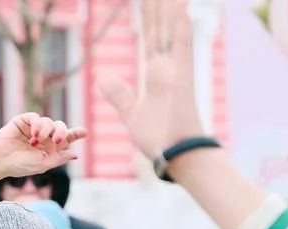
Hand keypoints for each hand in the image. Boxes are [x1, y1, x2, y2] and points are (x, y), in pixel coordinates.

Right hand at [0, 114, 85, 186]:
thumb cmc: (19, 165)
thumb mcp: (43, 165)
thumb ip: (59, 158)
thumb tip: (75, 154)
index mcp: (49, 148)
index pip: (66, 139)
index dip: (75, 134)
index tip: (84, 132)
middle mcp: (43, 137)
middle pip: (60, 127)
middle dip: (62, 132)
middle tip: (57, 140)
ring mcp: (33, 128)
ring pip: (49, 122)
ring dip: (46, 131)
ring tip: (36, 142)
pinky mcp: (24, 121)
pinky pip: (36, 117)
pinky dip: (38, 125)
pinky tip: (33, 136)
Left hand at [101, 0, 204, 160]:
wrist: (176, 154)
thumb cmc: (159, 138)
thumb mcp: (131, 113)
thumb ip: (119, 94)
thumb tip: (103, 78)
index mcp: (156, 73)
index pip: (150, 37)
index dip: (148, 17)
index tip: (144, 0)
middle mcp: (168, 66)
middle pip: (159, 27)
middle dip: (155, 6)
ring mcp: (176, 68)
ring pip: (169, 27)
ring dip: (166, 7)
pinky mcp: (183, 73)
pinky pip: (181, 41)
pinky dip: (180, 21)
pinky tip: (178, 2)